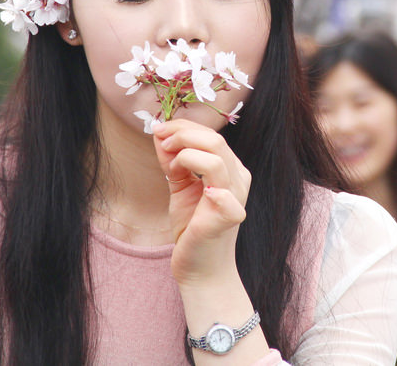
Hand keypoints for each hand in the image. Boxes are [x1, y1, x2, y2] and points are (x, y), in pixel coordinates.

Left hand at [153, 119, 251, 286]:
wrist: (200, 268)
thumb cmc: (192, 227)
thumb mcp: (180, 186)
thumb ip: (173, 161)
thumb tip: (159, 132)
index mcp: (231, 169)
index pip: (212, 135)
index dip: (184, 126)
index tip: (159, 128)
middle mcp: (238, 179)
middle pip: (215, 141)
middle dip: (182, 134)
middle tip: (160, 140)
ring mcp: (235, 198)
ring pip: (216, 158)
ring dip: (187, 153)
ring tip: (171, 164)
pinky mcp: (229, 218)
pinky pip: (224, 196)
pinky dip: (209, 187)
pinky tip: (194, 187)